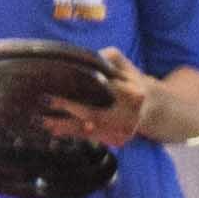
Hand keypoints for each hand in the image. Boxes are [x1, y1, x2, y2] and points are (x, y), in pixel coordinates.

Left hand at [30, 51, 156, 149]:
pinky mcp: (117, 140)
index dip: (87, 88)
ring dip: (66, 126)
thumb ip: (111, 59)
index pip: (107, 90)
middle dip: (70, 108)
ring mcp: (123, 130)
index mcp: (134, 93)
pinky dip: (73, 134)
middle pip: (95, 114)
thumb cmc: (132, 82)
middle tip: (47, 100)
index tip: (64, 83)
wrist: (153, 109)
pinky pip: (91, 137)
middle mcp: (129, 114)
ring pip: (90, 129)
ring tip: (45, 121)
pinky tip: (55, 131)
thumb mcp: (127, 66)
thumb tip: (91, 57)